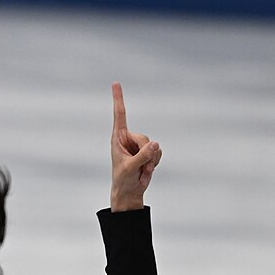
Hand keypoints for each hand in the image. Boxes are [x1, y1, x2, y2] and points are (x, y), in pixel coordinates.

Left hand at [109, 81, 160, 211]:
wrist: (130, 192)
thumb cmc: (123, 180)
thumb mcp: (130, 168)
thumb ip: (142, 156)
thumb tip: (155, 144)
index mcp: (118, 138)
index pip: (119, 115)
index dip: (118, 99)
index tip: (115, 83)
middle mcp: (129, 138)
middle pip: (145, 138)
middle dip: (145, 154)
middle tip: (139, 168)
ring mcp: (140, 145)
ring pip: (154, 145)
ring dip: (150, 161)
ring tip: (141, 170)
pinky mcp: (150, 152)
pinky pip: (159, 152)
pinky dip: (155, 163)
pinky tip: (146, 170)